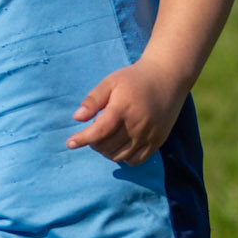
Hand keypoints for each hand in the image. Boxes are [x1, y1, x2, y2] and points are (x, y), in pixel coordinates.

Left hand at [68, 58, 186, 165]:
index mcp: (123, 108)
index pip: (99, 131)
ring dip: (106, 152)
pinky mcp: (158, 141)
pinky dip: (123, 157)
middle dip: (94, 143)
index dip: (83, 139)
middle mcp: (137, 124)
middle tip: (94, 132)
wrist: (167, 77)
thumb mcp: (110, 82)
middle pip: (107, 146)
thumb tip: (77, 118)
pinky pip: (136, 160)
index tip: (70, 143)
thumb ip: (93, 100)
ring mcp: (148, 135)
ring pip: (119, 156)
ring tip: (105, 138)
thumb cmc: (134, 79)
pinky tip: (120, 146)